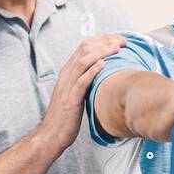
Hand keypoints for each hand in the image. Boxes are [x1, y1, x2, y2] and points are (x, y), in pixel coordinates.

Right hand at [39, 34, 125, 148]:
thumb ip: (84, 81)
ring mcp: (67, 86)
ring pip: (83, 61)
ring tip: (117, 48)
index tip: (118, 39)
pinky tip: (103, 65)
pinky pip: (81, 82)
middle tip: (122, 40)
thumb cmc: (66, 116)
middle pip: (84, 49)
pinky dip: (92, 71)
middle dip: (105, 42)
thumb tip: (101, 74)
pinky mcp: (70, 100)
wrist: (51, 134)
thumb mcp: (75, 93)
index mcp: (67, 72)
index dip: (102, 40)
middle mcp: (66, 75)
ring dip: (102, 52)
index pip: (84, 47)